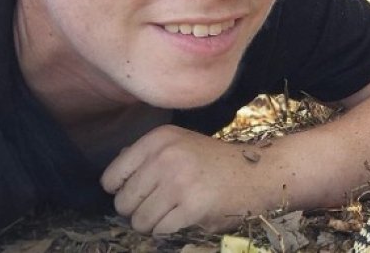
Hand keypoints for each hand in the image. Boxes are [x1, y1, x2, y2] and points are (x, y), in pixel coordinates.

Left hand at [101, 125, 277, 233]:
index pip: (111, 177)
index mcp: (158, 139)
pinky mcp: (192, 206)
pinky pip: (160, 230)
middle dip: (137, 211)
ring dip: (152, 225)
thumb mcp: (180, 145)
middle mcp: (165, 156)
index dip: (121, 192)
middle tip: (159, 207)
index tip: (141, 194)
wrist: (258, 173)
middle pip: (123, 202)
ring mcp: (178, 181)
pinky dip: (168, 231)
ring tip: (171, 214)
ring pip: (139, 220)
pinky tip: (183, 219)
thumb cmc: (215, 162)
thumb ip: (146, 156)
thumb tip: (112, 177)